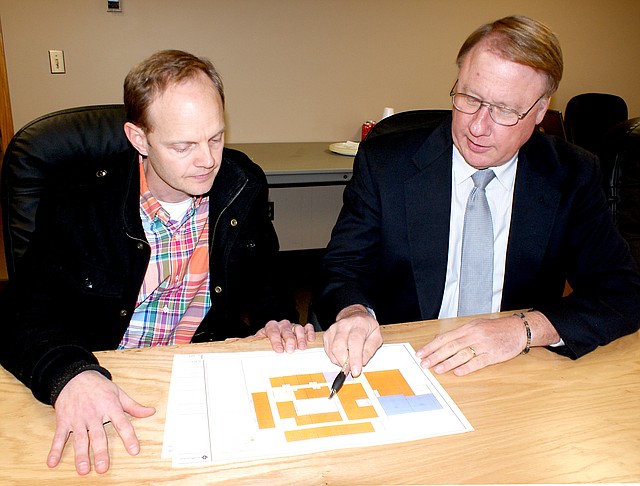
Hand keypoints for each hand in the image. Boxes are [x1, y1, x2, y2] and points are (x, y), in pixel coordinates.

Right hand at [47, 370, 155, 474]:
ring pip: (80, 439)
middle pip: (98, 435)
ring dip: (80, 455)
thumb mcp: (119, 393)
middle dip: (100, 452)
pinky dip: (54, 450)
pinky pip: (59, 437)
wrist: (74, 377)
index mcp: (110, 407)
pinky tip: (52, 462)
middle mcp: (94, 414)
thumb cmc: (99, 387)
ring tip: (83, 469)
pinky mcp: (64, 421)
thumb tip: (151, 412)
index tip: (134, 450)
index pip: (122, 424)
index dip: (129, 437)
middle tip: (102, 468)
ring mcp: (78, 418)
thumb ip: (134, 406)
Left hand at [255, 320, 315, 352]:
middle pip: (286, 330)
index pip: (273, 331)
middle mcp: (282, 325)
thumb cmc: (267, 340)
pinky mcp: (301, 329)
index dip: (276, 340)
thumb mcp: (258, 340)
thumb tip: (236, 340)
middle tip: (290, 350)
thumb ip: (249, 341)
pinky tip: (310, 339)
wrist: (275, 334)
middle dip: (289, 340)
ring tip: (301, 348)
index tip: (278, 350)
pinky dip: (309, 332)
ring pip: (298, 328)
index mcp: (271, 327)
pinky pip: (307, 327)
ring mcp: (292, 326)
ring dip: (300, 338)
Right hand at [323, 304, 382, 376]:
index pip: (355, 342)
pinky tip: (343, 355)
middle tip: (353, 369)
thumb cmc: (366, 327)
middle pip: (339, 347)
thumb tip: (362, 362)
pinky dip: (335, 358)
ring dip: (340, 361)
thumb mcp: (376, 336)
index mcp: (359, 324)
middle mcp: (344, 325)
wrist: (354, 315)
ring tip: (349, 360)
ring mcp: (333, 329)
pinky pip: (328, 351)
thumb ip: (370, 349)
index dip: (354, 358)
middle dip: (345, 363)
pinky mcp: (327, 335)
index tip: (356, 371)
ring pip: (332, 351)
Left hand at [416, 313, 546, 374]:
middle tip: (424, 363)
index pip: (444, 337)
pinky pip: (478, 362)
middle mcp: (473, 335)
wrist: (517, 329)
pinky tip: (458, 372)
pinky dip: (467, 367)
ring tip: (437, 369)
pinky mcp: (493, 355)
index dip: (431, 346)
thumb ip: (458, 334)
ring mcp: (483, 345)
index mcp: (467, 328)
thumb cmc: (495, 329)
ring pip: (462, 354)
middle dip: (435, 356)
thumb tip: (439, 339)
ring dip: (448, 362)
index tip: (420, 354)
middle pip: (450, 346)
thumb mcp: (474, 326)